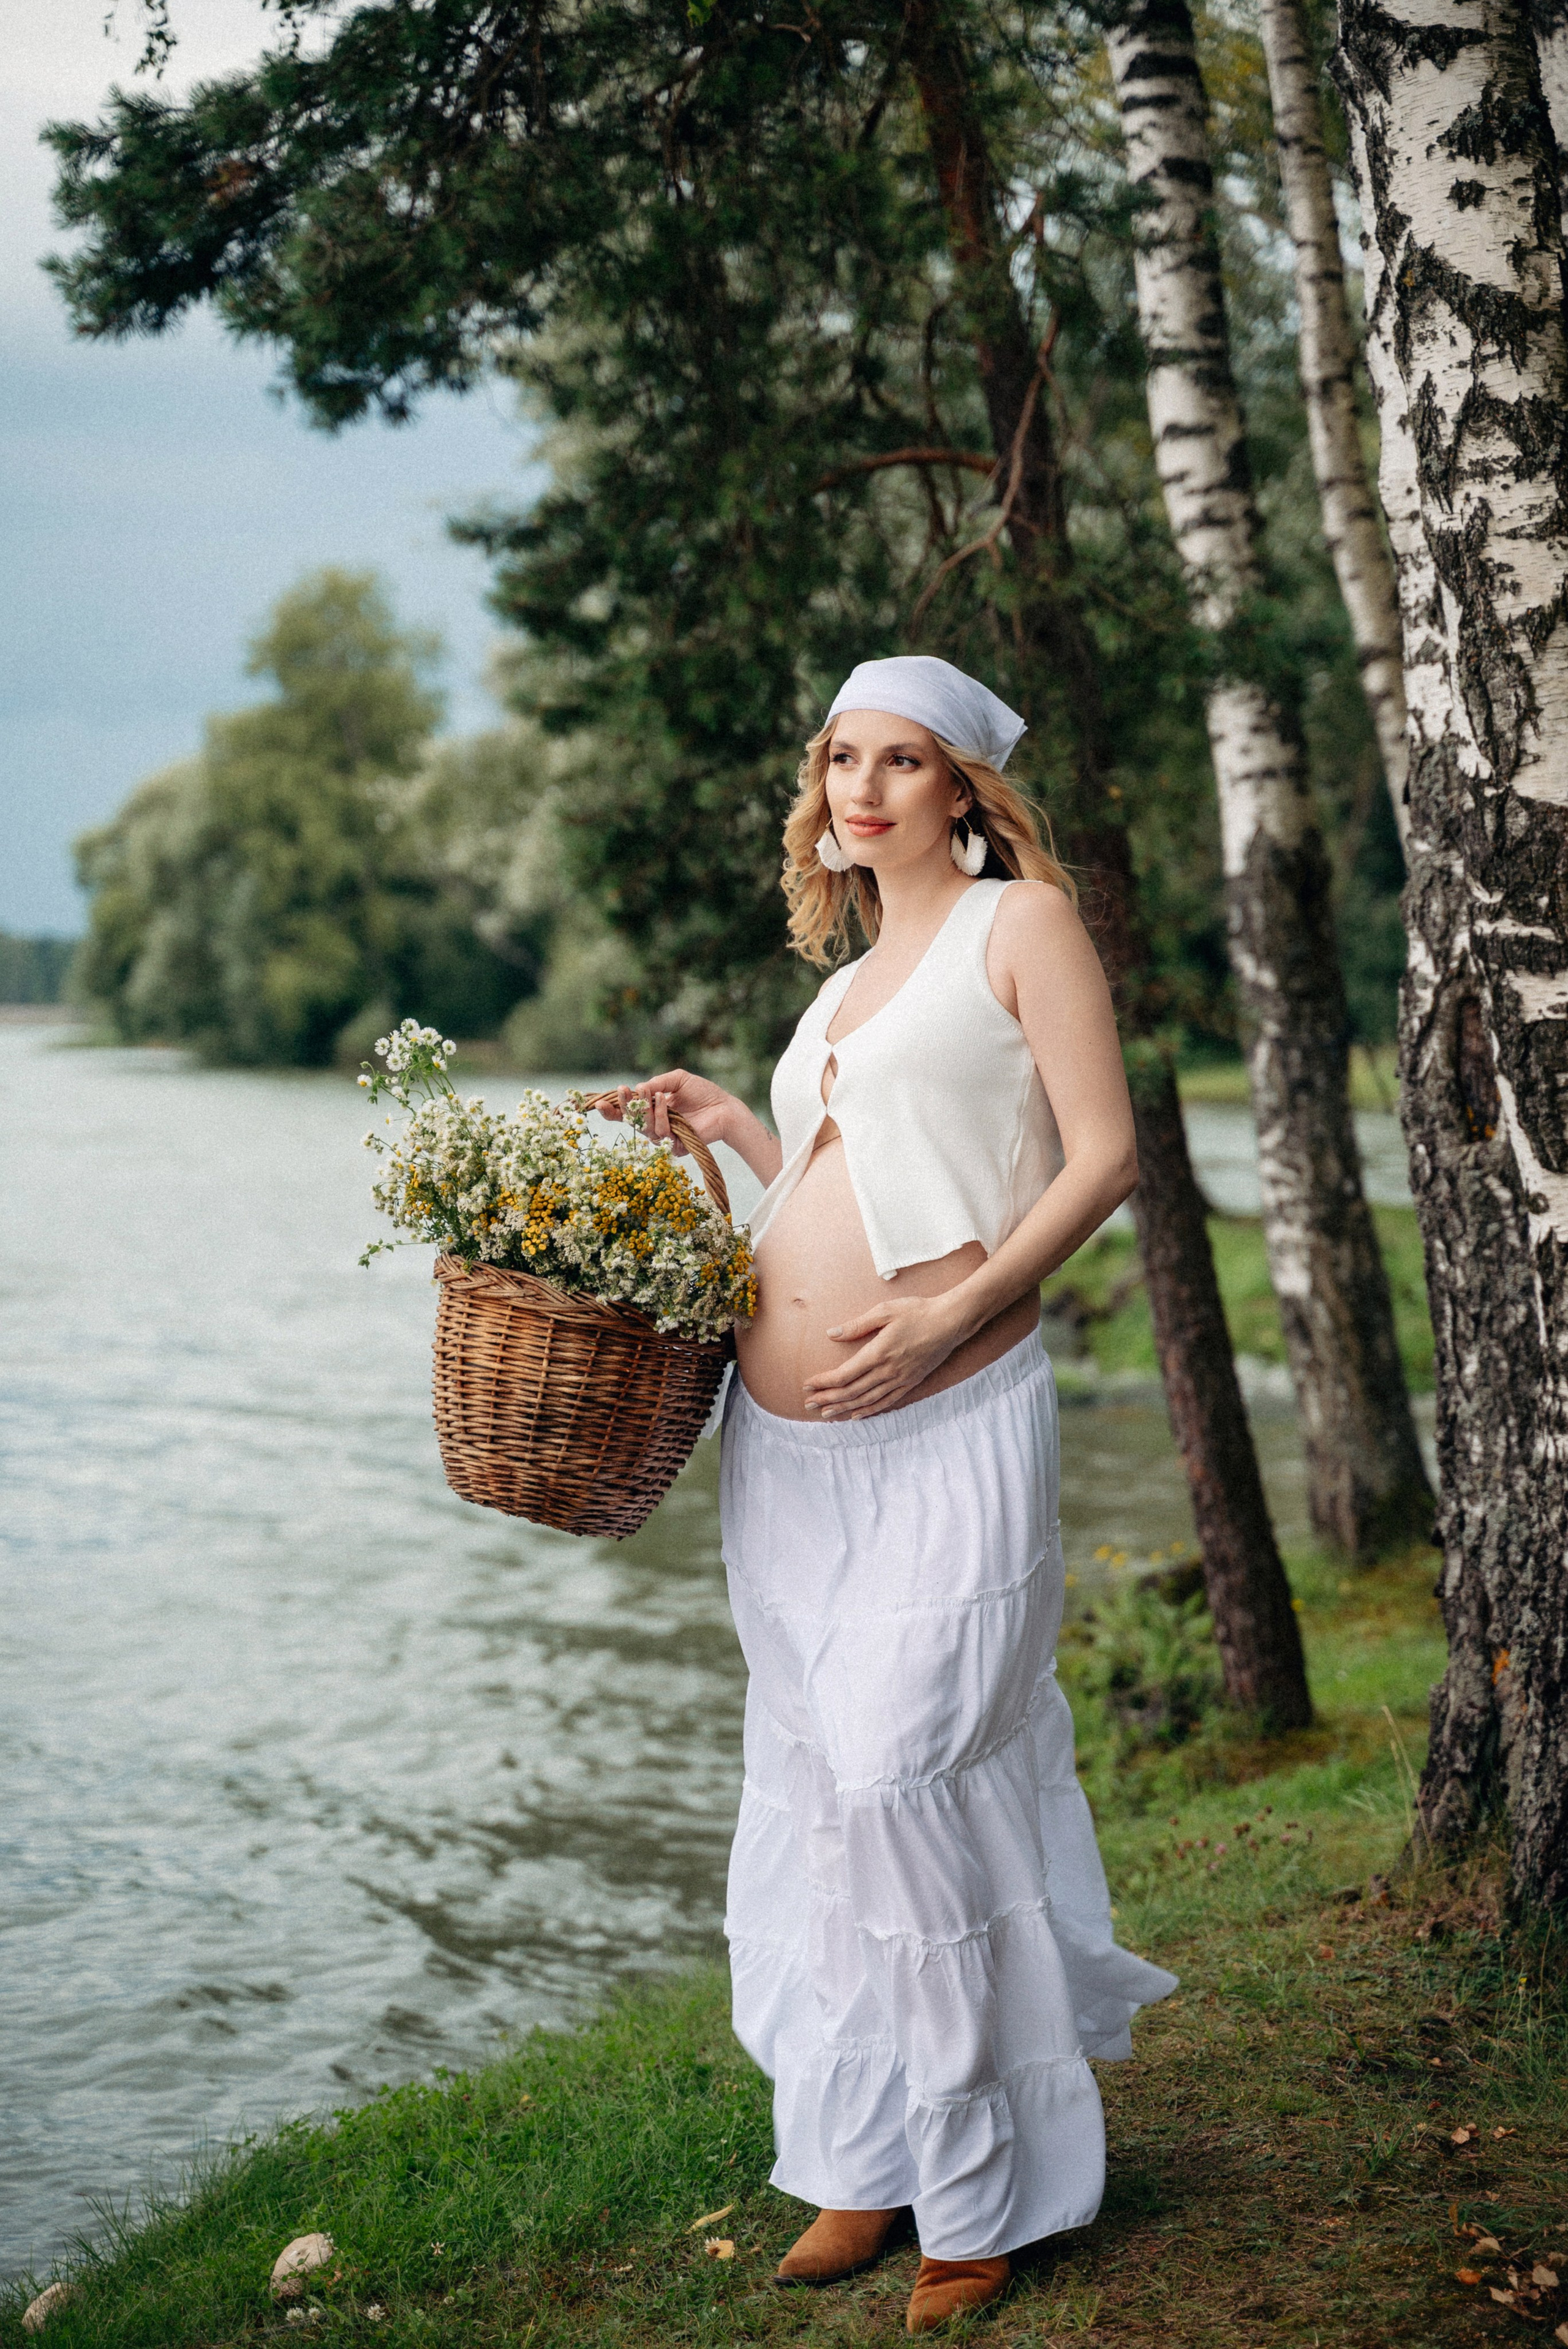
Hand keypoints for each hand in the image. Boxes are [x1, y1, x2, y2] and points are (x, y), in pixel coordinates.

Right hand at [596, 1068, 739, 1155]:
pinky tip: (666, 1103)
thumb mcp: (678, 1079)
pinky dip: (661, 1115)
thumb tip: (638, 1089)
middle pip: (631, 1121)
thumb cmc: (703, 1093)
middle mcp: (656, 1124)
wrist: (724, 1108)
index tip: (599, 1103)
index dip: (613, 1109)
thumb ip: (658, 1082)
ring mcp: (665, 1136)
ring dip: (645, 1109)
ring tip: (651, 1094)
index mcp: (653, 1109)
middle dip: (624, 1106)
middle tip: (622, 1091)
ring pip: (644, 1128)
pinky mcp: (675, 1146)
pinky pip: (660, 1133)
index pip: (629, 1112)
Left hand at [800, 1295, 966, 1420]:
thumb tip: (831, 1333)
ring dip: (844, 1408)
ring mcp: (901, 1379)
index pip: (845, 1374)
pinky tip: (856, 1415)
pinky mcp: (911, 1382)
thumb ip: (857, 1325)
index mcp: (879, 1352)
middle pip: (852, 1391)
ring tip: (826, 1414)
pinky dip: (869, 1410)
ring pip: (867, 1400)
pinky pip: (886, 1402)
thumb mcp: (885, 1310)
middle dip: (828, 1399)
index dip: (824, 1382)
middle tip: (808, 1405)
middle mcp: (888, 1371)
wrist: (951, 1322)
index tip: (808, 1384)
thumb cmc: (917, 1311)